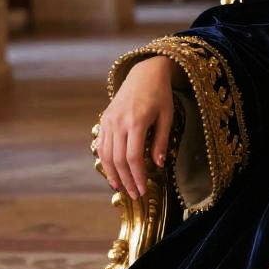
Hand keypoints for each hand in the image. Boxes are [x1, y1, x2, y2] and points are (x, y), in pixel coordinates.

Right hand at [96, 56, 176, 198]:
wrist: (144, 73)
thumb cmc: (160, 94)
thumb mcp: (167, 115)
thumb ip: (161, 140)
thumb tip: (158, 165)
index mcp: (136, 121)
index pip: (133, 157)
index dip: (137, 176)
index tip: (142, 190)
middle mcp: (119, 122)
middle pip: (118, 160)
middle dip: (126, 180)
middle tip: (135, 195)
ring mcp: (109, 121)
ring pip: (106, 155)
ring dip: (113, 175)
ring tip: (122, 189)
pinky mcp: (104, 120)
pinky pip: (102, 146)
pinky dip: (105, 162)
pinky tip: (112, 173)